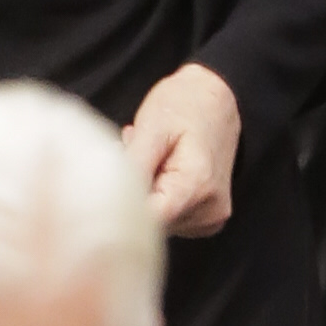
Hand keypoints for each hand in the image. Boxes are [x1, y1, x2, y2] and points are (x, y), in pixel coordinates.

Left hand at [123, 64, 240, 237]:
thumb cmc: (185, 106)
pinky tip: (161, 173)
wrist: (217, 101)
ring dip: (146, 196)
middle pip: (152, 224)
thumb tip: (109, 200)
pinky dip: (158, 200)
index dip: (123, 206)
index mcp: (197, 186)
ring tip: (151, 161)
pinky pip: (170, 220)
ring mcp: (210, 219)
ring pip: (158, 224)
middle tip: (135, 156)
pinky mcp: (207, 221)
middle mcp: (209, 210)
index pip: (148, 221)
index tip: (112, 181)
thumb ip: (134, 168)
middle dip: (135, 195)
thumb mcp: (152, 128)